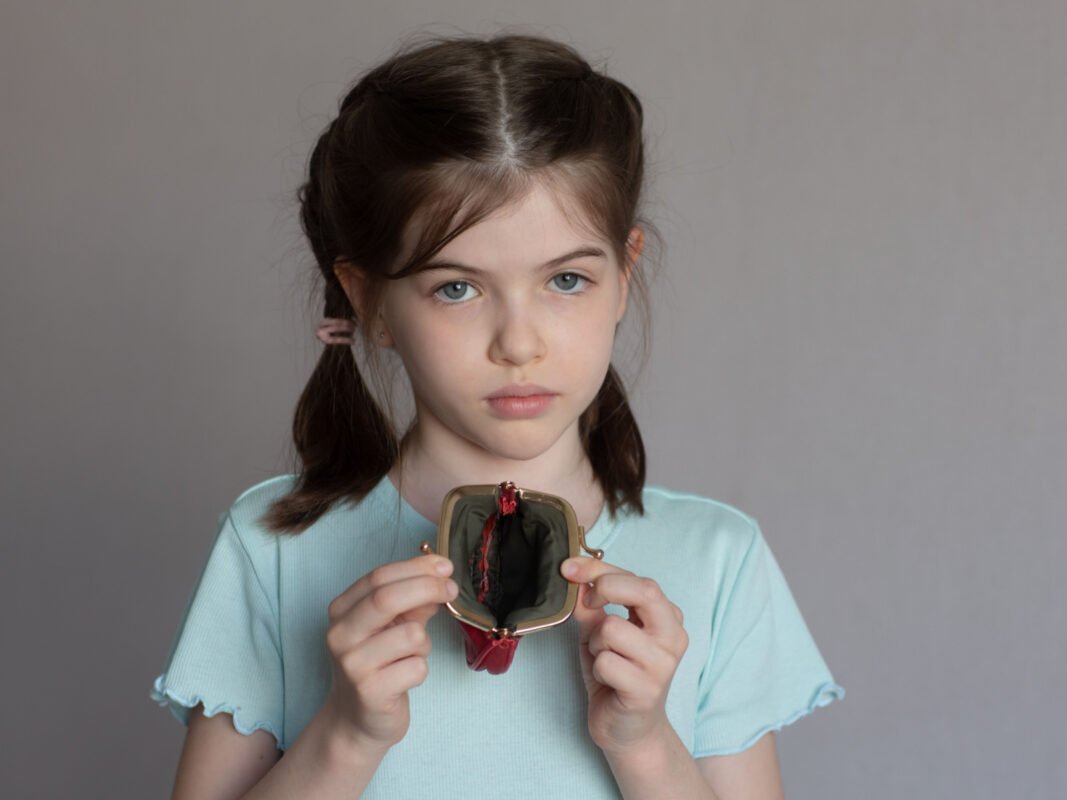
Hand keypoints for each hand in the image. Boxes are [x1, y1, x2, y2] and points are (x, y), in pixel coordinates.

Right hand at [322, 553, 457, 752]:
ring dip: (424, 642)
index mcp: (342, 611)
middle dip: (427, 588)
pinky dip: (420, 670)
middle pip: (387, 598)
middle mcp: (340, 635)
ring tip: (411, 656)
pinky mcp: (370, 692)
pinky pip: (417, 668)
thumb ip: (412, 602)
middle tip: (451, 589)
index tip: (445, 567)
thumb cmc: (378, 665)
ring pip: (410, 635)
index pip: (379, 577)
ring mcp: (352, 664)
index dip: (417, 568)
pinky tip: (405, 679)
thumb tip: (441, 578)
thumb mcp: (391, 626)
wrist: (357, 720)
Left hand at [560, 557, 688, 756]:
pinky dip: (597, 669)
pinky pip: (605, 662)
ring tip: (605, 659)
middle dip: (605, 588)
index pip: (637, 579)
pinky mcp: (647, 690)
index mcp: (667, 617)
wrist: (628, 729)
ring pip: (612, 628)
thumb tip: (574, 576)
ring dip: (596, 643)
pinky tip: (608, 681)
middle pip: (643, 590)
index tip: (569, 568)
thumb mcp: (600, 633)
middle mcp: (673, 636)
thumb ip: (591, 605)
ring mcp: (663, 664)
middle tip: (589, 605)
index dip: (599, 569)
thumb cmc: (616, 675)